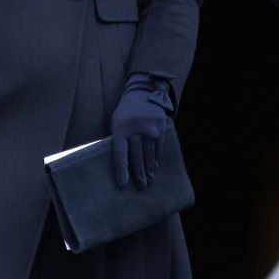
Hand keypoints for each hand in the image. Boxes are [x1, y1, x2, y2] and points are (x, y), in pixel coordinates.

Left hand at [110, 73, 173, 187]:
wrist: (143, 92)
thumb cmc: (126, 112)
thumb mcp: (117, 122)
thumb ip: (119, 140)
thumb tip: (121, 163)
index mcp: (121, 128)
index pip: (120, 153)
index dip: (121, 170)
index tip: (122, 184)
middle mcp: (136, 129)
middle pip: (137, 156)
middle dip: (138, 173)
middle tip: (141, 186)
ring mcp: (151, 128)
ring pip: (150, 153)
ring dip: (149, 168)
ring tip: (149, 180)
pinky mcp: (161, 127)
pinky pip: (158, 146)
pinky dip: (156, 157)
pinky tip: (155, 165)